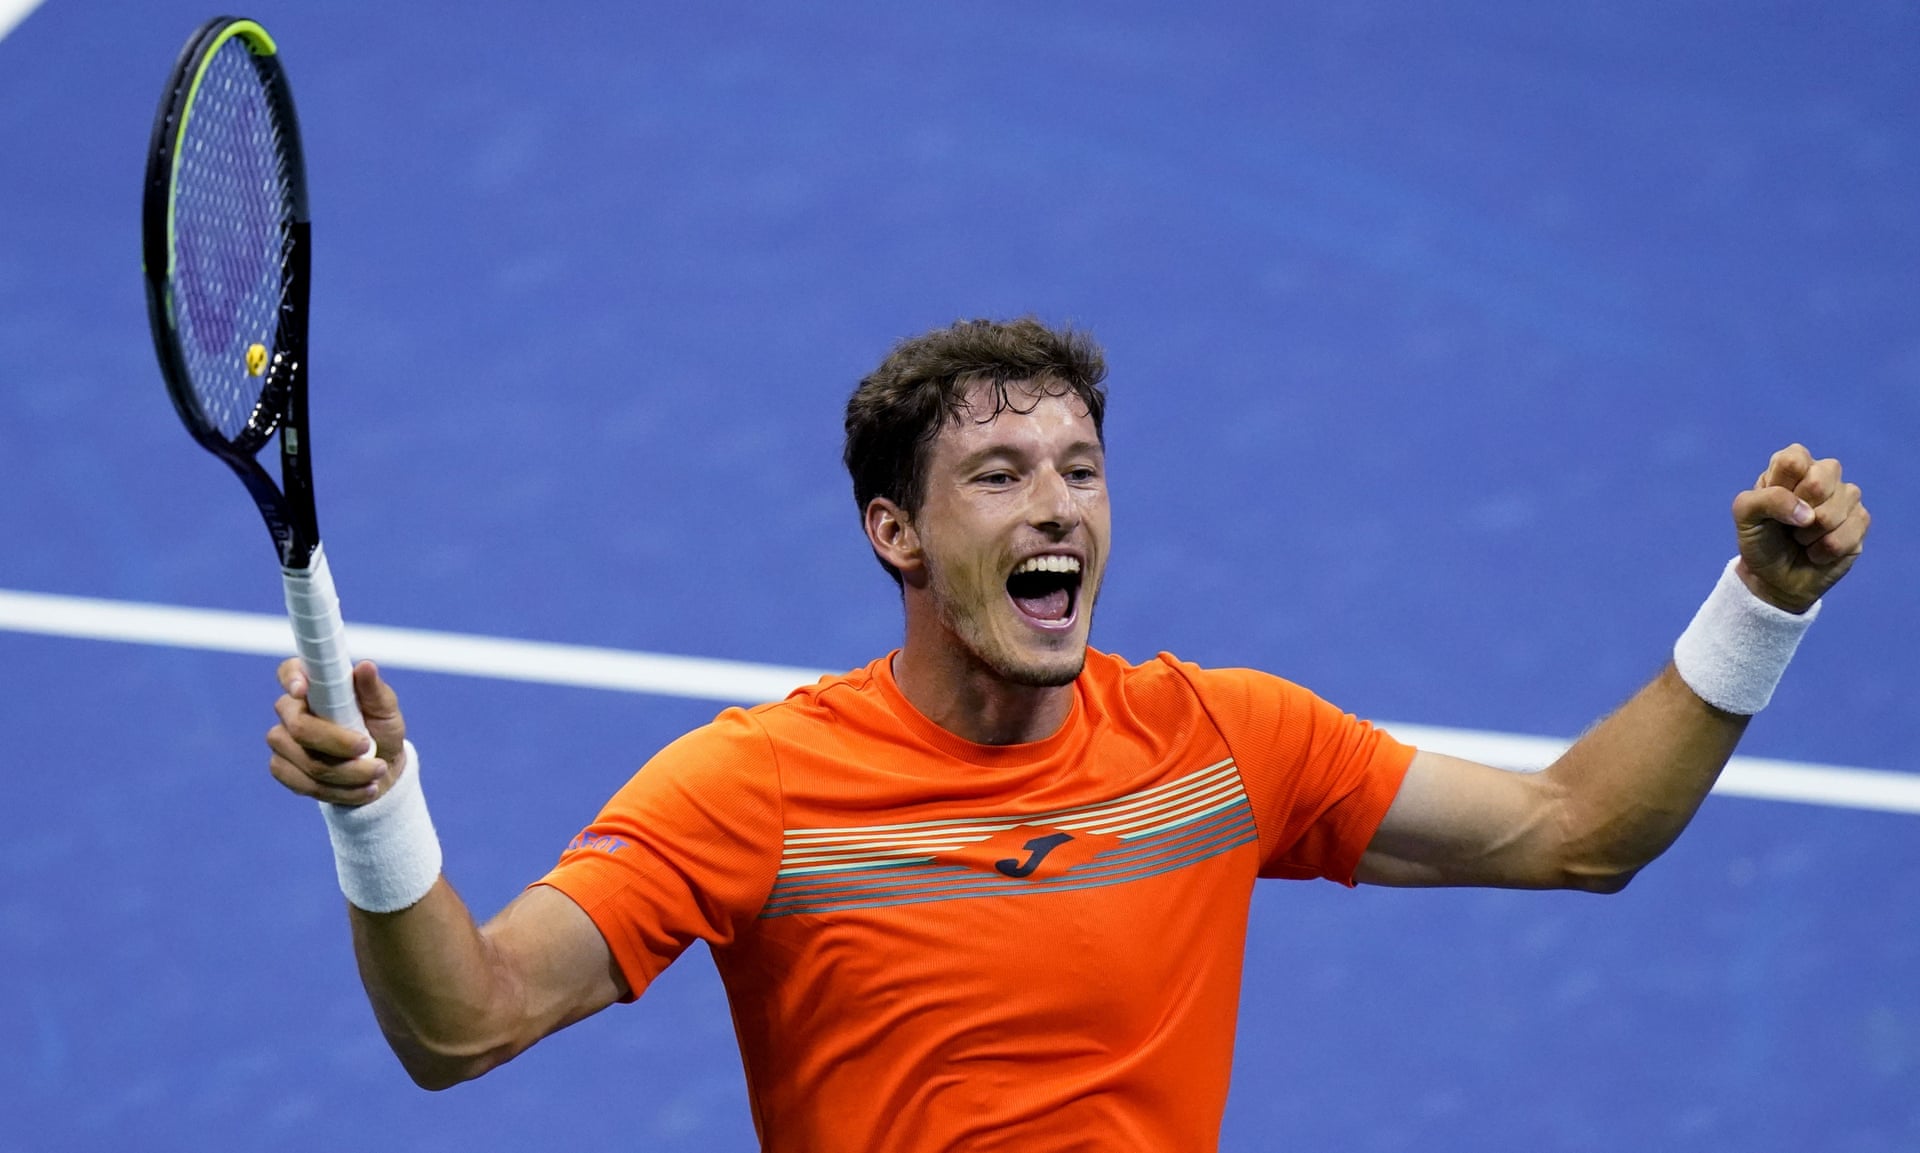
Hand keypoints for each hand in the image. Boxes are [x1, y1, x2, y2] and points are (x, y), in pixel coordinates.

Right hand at [267, 659, 409, 805]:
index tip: (302, 690)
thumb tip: (365, 666)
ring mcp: (282, 741)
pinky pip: (305, 784)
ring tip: (378, 771)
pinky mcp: (283, 769)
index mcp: (314, 685)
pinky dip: (340, 790)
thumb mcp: (386, 709)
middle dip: (339, 743)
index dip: (291, 678)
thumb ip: (373, 690)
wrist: (381, 770)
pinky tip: (364, 789)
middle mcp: (290, 710)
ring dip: (349, 772)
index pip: (289, 671)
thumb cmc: (381, 730)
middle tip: (368, 747)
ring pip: (307, 762)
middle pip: (300, 727)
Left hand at [1730, 444, 1868, 613]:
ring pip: (1834, 511)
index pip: (1793, 459)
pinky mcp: (1861, 520)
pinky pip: (1849, 532)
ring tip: (1801, 539)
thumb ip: (1766, 500)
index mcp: (1790, 465)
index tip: (1772, 508)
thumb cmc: (1760, 540)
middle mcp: (1822, 473)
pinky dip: (1826, 550)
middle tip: (1789, 525)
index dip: (1783, 488)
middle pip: (1820, 480)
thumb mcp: (1745, 516)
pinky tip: (1817, 550)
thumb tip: (1808, 514)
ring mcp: (1846, 496)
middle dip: (1799, 512)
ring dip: (1810, 535)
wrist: (1775, 578)